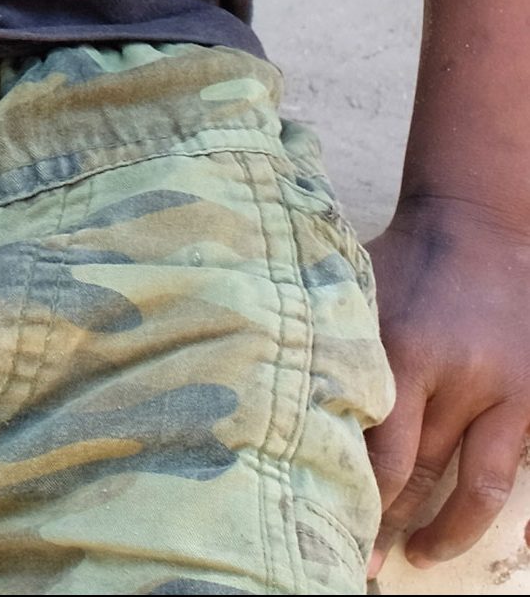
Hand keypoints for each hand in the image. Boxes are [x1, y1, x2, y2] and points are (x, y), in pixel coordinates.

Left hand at [366, 195, 529, 572]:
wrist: (482, 227)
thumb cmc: (404, 261)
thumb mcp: (356, 291)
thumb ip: (335, 347)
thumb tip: (279, 404)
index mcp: (406, 352)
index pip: (382, 451)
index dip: (358, 497)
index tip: (329, 525)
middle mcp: (461, 380)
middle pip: (423, 474)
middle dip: (389, 520)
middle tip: (361, 558)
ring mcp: (508, 394)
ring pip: (478, 485)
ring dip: (448, 530)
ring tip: (417, 555)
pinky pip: (522, 471)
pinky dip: (508, 508)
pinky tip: (482, 535)